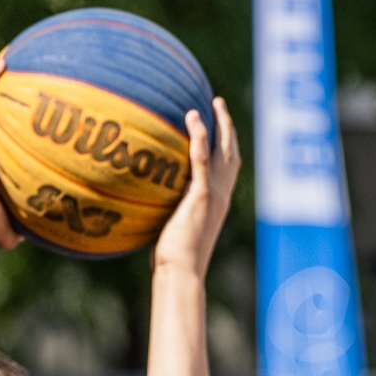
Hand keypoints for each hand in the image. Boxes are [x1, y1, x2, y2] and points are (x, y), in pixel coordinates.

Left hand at [153, 96, 239, 279]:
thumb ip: (168, 211)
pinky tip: (193, 118)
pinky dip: (199, 136)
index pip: (228, 168)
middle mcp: (222, 195)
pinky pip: (201, 159)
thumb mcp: (172, 228)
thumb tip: (144, 203)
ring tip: (211, 103)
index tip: (220, 127)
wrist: (182, 273)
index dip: (226, 145)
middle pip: (231, 152)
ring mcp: (215, 194)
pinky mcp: (203, 196)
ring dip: (219, 123)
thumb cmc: (173, 260)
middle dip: (227, 126)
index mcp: (218, 202)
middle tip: (218, 104)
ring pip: (222, 150)